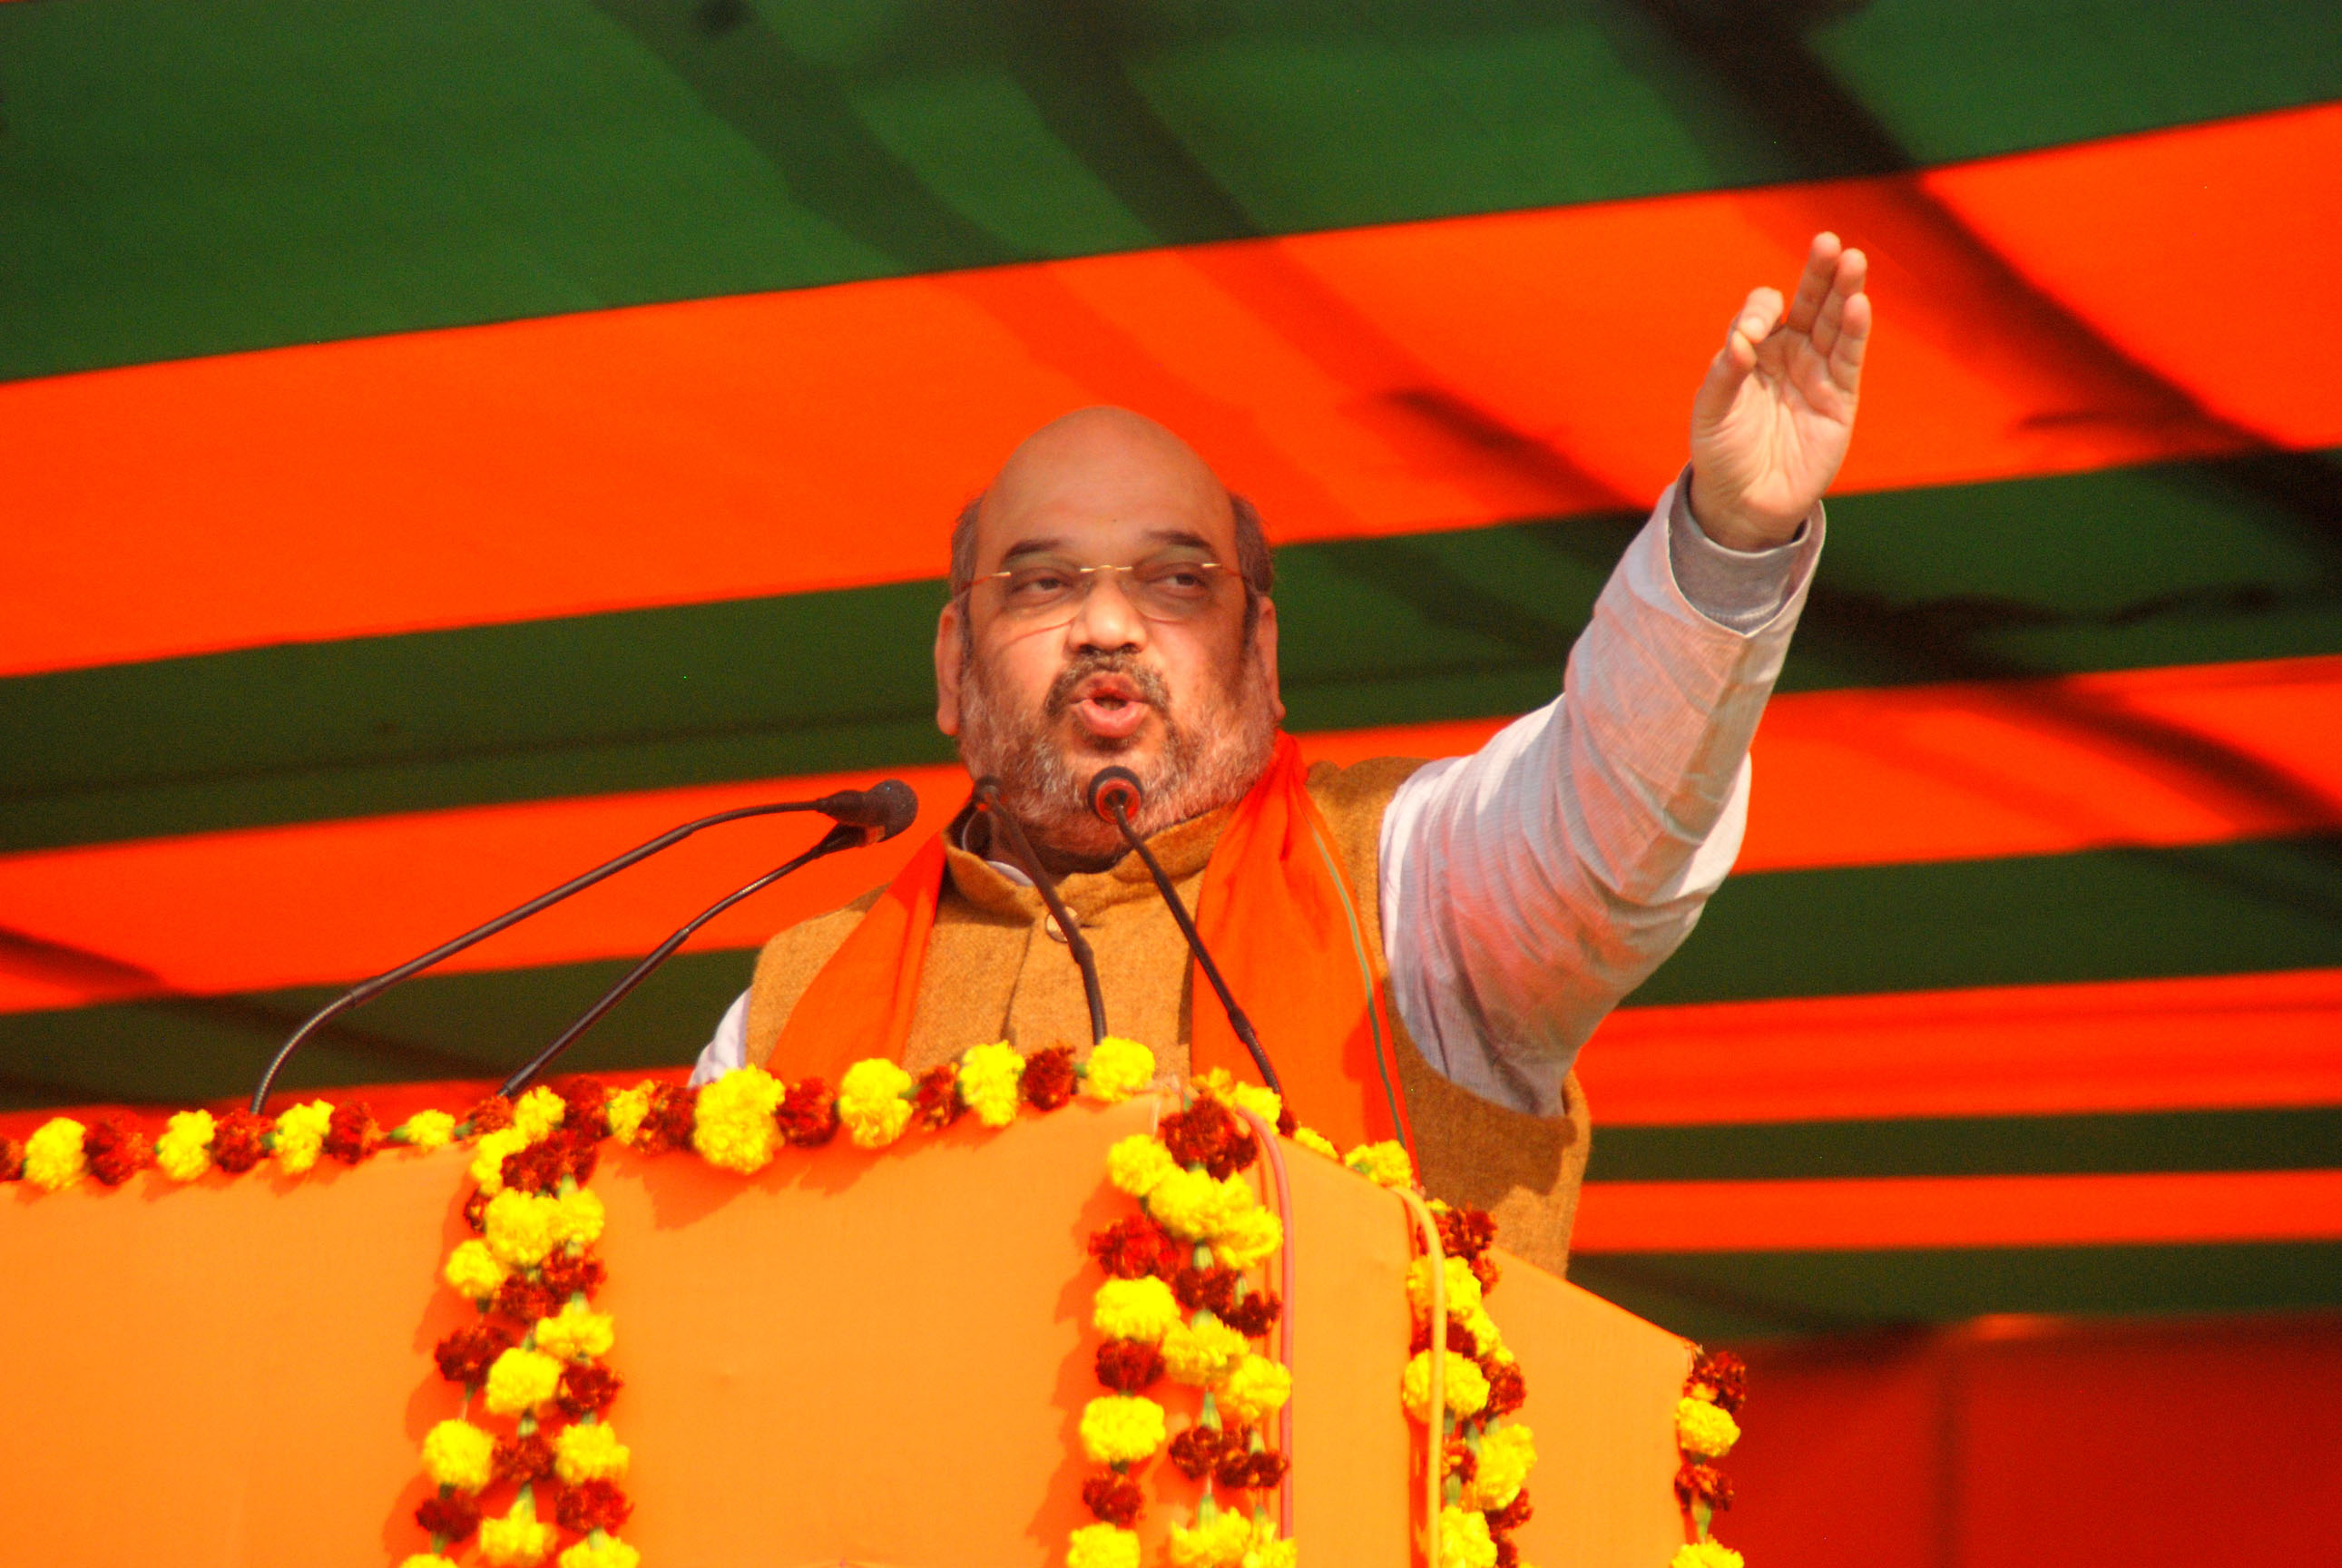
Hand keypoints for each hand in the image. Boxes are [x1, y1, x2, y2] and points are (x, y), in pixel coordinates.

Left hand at [1687, 232, 1870, 550]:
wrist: (1743, 502)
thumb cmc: (1721, 452)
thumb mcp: (1711, 412)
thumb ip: (1725, 374)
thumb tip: (1740, 339)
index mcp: (1753, 349)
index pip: (1764, 310)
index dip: (1759, 309)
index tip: (1749, 332)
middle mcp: (1788, 354)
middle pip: (1808, 303)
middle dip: (1818, 274)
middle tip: (1827, 243)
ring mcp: (1816, 373)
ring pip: (1833, 324)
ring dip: (1844, 292)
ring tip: (1852, 260)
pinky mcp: (1839, 399)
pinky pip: (1848, 359)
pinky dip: (1853, 332)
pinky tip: (1858, 304)